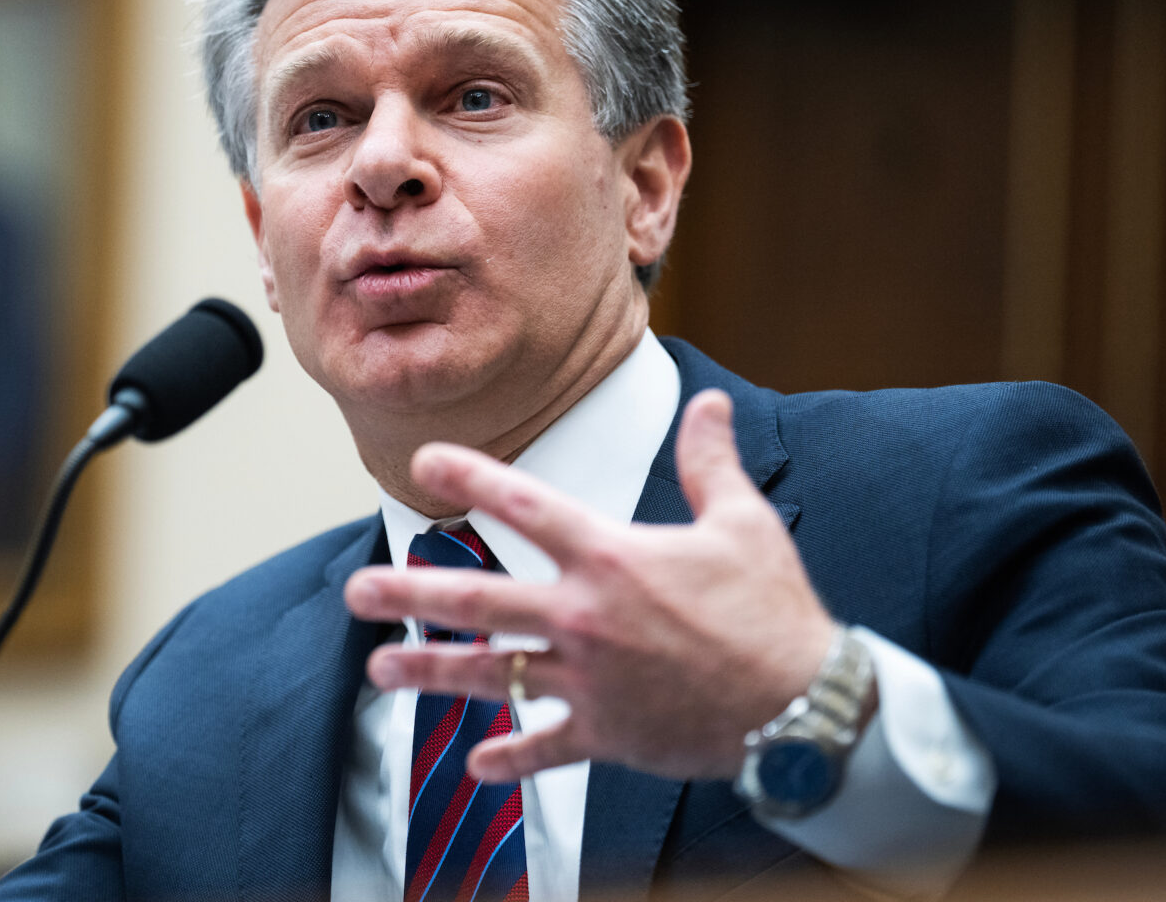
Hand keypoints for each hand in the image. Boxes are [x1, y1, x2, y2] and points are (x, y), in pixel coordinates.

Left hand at [344, 389, 834, 782]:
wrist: (807, 710)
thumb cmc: (774, 613)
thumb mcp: (744, 524)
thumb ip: (711, 462)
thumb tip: (710, 401)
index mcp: (612, 559)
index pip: (526, 506)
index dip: (471, 477)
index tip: (424, 460)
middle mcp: (586, 618)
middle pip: (479, 603)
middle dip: (410, 596)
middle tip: (358, 592)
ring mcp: (589, 682)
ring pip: (492, 676)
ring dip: (431, 674)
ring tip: (381, 671)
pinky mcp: (606, 735)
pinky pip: (544, 750)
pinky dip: (510, 759)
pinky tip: (476, 764)